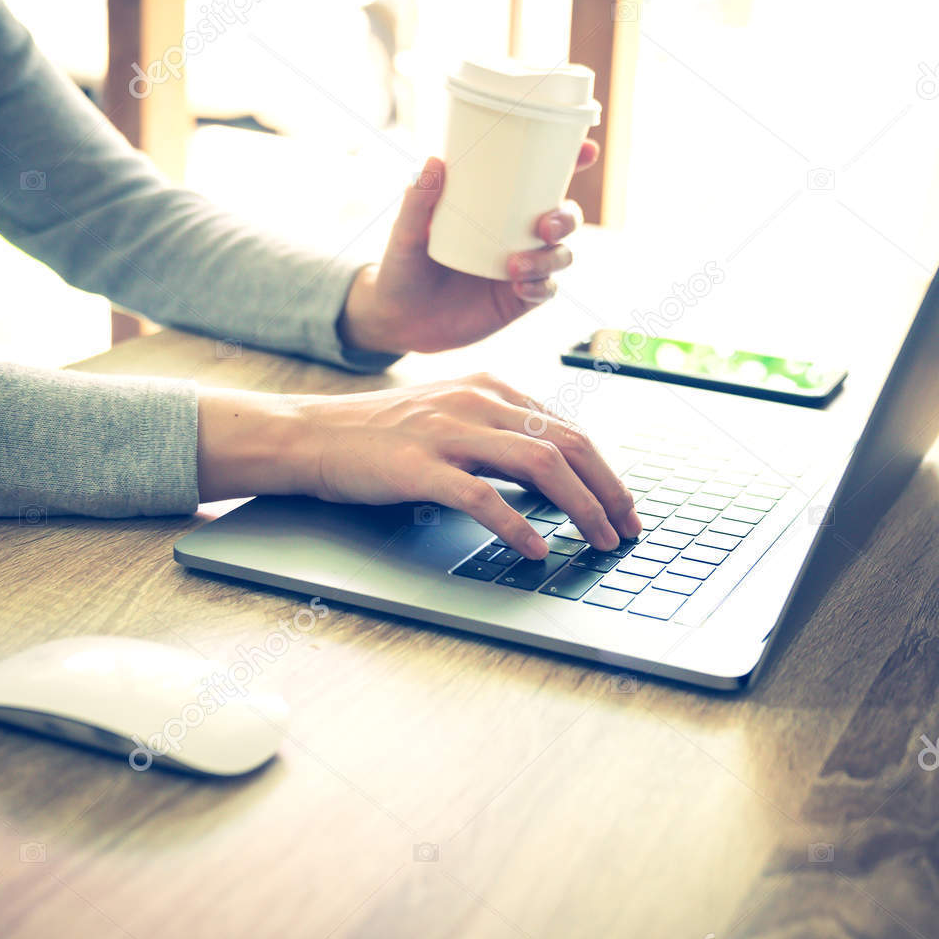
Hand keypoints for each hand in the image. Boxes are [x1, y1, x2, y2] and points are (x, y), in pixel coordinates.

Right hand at [196, 373, 641, 558]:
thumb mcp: (450, 418)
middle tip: (627, 530)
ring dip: (581, 507)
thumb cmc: (381, 436)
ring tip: (598, 541)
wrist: (312, 435)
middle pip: (567, 443)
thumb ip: (498, 434)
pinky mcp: (419, 467)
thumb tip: (553, 472)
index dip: (605, 471)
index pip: (568, 428)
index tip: (623, 506)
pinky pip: (482, 496)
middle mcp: (477, 402)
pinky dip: (517, 525)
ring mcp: (448, 433)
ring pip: (539, 464)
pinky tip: (537, 549)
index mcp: (489, 389)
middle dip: (608, 491)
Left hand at [338, 143, 599, 354]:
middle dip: (567, 216)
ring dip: (549, 256)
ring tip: (516, 264)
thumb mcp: (407, 233)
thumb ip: (418, 202)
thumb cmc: (404, 266)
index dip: (570, 161)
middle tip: (545, 223)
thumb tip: (435, 161)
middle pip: (564, 217)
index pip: (540, 180)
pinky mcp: (519, 300)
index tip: (587, 149)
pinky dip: (539, 286)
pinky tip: (520, 287)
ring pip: (561, 254)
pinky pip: (545, 290)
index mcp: (497, 207)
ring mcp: (523, 267)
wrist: (399, 320)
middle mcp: (517, 233)